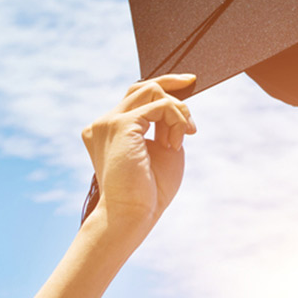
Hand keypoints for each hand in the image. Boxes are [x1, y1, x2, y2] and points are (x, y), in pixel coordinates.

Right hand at [80, 74, 196, 242]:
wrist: (133, 214)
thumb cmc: (149, 189)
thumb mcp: (161, 149)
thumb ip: (164, 125)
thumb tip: (178, 103)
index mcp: (110, 129)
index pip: (136, 95)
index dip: (164, 85)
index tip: (189, 83)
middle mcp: (103, 122)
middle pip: (143, 86)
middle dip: (174, 90)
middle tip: (193, 110)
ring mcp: (108, 122)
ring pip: (152, 91)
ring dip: (178, 112)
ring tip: (182, 138)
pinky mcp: (121, 125)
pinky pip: (161, 105)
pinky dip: (177, 120)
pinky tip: (176, 143)